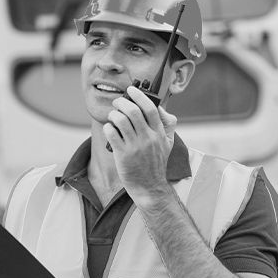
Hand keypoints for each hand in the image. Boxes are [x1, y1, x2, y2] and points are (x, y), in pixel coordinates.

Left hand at [103, 86, 177, 208]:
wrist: (150, 187)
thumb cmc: (157, 164)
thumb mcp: (169, 144)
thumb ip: (168, 125)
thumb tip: (161, 108)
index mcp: (159, 133)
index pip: (150, 108)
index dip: (139, 96)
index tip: (131, 90)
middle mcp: (148, 138)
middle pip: (133, 111)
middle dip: (121, 102)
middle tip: (117, 103)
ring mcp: (135, 147)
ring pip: (121, 120)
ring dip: (113, 114)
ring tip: (112, 116)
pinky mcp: (123, 155)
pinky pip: (112, 134)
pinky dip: (108, 127)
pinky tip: (109, 128)